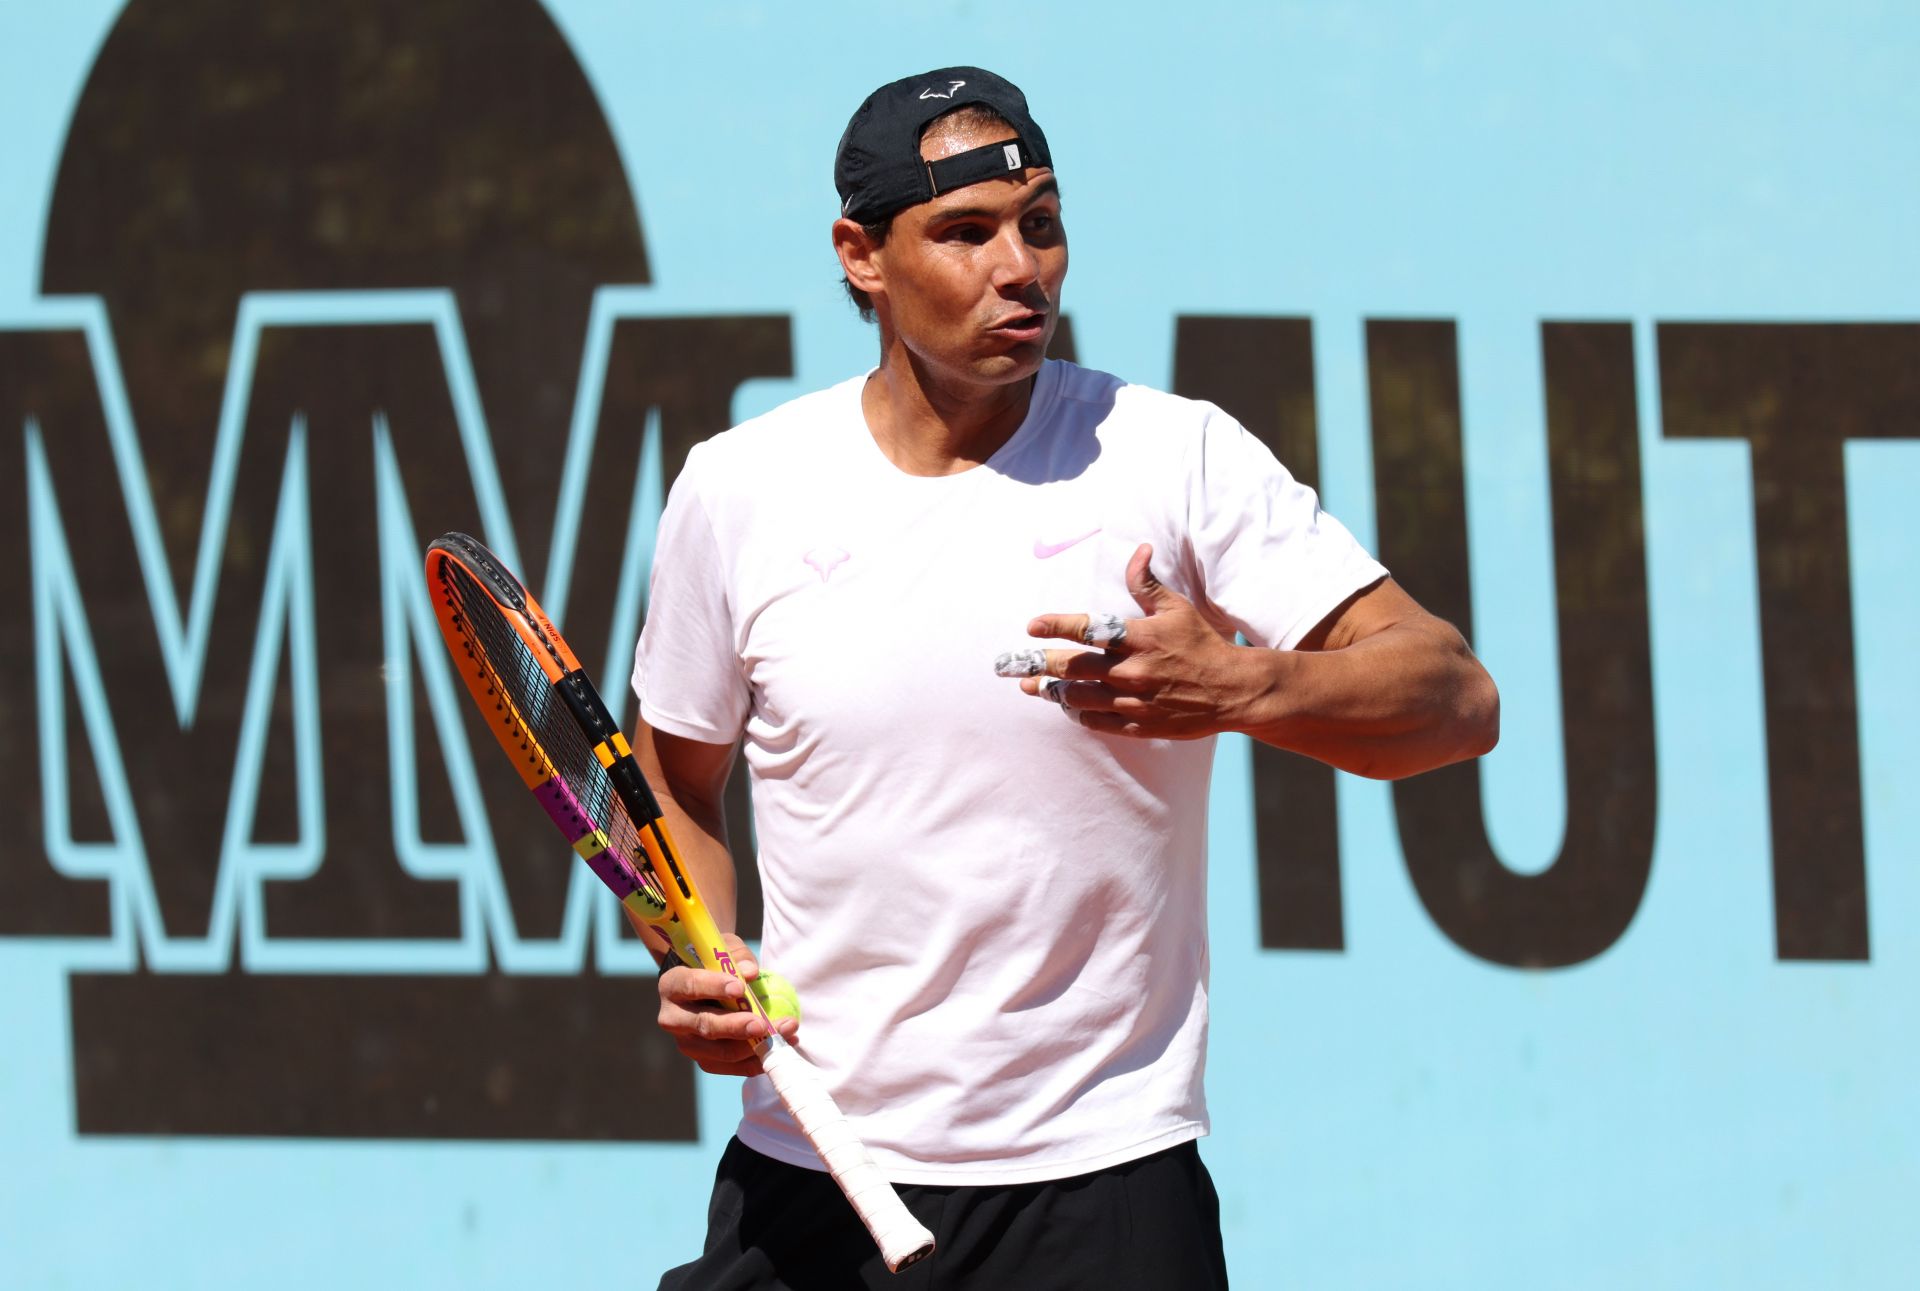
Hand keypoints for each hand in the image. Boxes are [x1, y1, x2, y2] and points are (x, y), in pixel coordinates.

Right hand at [656, 932, 798, 1076]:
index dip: (713, 987)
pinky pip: (731, 1066)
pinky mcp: (704, 1060)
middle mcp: (673, 1018)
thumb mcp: (723, 950)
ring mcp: (687, 1043)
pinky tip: (783, 1044)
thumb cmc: (714, 963)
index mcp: (672, 985)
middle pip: (704, 1025)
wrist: (705, 986)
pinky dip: (758, 1059)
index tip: (739, 988)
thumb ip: (736, 957)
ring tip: (786, 1031)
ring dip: (755, 1046)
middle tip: (762, 1024)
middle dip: (735, 1026)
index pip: (690, 986)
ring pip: (720, 1052)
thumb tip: (750, 972)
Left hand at [1008, 543, 1260, 739]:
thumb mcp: (1177, 608)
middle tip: (1008, 665)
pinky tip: (1065, 707)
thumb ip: (1147, 583)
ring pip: (1078, 698)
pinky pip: (1097, 722)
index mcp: (1138, 638)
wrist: (1232, 690)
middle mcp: (1130, 670)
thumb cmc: (1202, 644)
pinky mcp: (1139, 726)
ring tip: (1030, 687)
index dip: (1056, 626)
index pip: (1087, 628)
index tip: (1031, 626)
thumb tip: (1139, 549)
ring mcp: (1133, 701)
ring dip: (1051, 692)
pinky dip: (1077, 714)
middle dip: (1036, 665)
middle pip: (1072, 667)